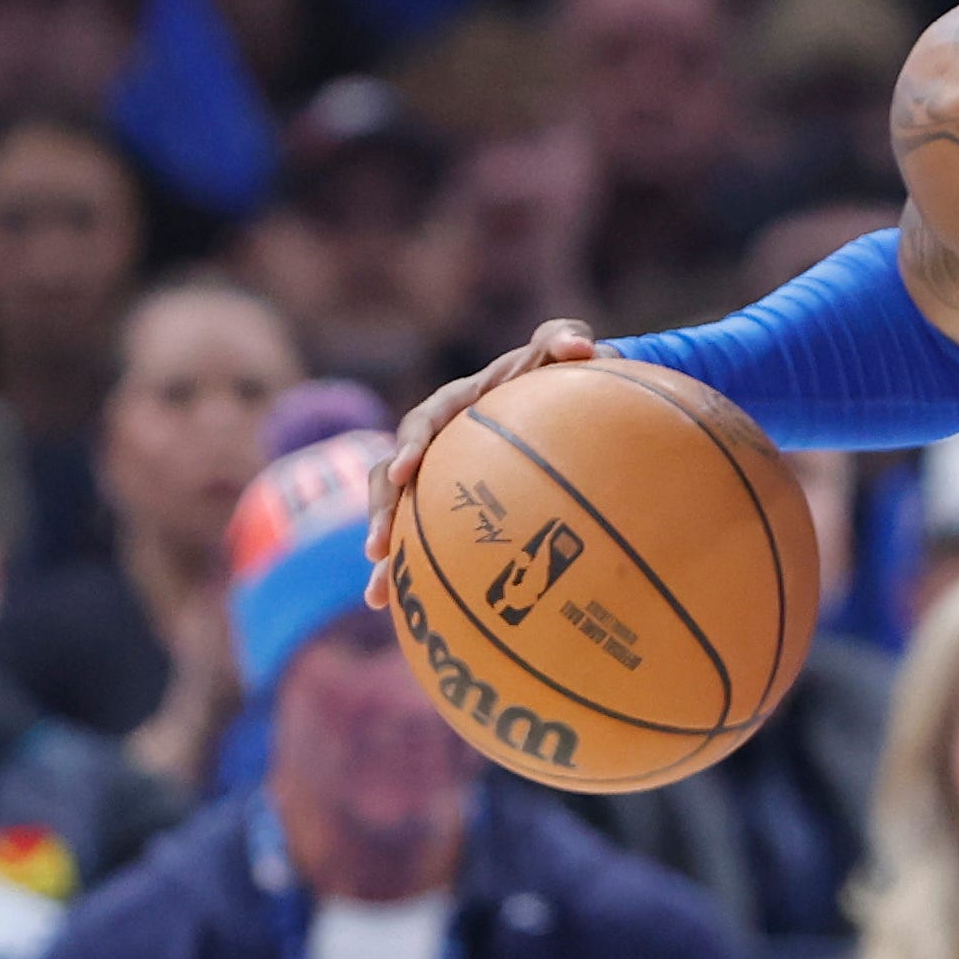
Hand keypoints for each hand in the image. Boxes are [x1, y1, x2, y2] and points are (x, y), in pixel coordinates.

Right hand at [367, 324, 597, 601]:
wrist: (552, 400)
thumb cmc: (554, 372)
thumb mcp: (560, 349)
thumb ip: (564, 339)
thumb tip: (580, 347)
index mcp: (452, 406)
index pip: (422, 424)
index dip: (408, 448)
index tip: (403, 472)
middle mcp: (433, 444)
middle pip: (391, 479)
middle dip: (381, 513)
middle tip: (378, 547)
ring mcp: (436, 479)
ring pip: (399, 516)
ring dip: (387, 554)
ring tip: (377, 594)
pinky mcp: (446, 508)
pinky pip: (427, 540)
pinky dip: (419, 575)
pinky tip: (418, 619)